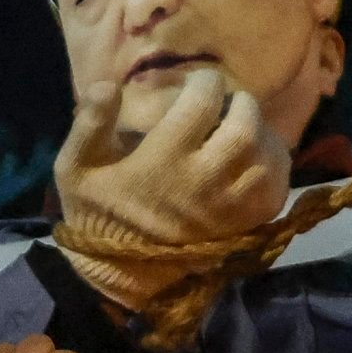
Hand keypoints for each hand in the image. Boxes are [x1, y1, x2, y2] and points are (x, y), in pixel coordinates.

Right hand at [51, 64, 289, 311]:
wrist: (119, 270)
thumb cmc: (97, 211)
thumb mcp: (75, 166)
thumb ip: (90, 124)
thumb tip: (107, 85)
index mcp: (161, 161)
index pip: (201, 104)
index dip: (205, 82)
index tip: (197, 82)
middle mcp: (201, 182)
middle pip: (245, 128)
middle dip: (242, 104)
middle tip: (228, 102)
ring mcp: (226, 207)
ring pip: (267, 159)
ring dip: (263, 133)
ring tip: (245, 125)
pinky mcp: (240, 226)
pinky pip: (276, 191)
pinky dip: (275, 168)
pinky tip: (258, 157)